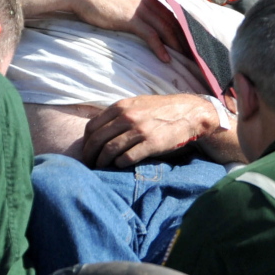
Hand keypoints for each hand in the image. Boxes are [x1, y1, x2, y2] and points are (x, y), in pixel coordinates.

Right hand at [69, 0, 188, 61]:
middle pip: (172, 20)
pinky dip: (160, 48)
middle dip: (184, 36)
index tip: (186, 37)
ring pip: (166, 28)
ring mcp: (140, 8)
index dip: (180, 25)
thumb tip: (136, 8)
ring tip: (185, 57)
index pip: (169, 10)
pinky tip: (165, 59)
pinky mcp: (132, 19)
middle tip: (192, 50)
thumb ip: (132, 0)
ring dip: (177, 44)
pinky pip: (151, 35)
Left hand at [82, 94, 219, 168]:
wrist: (188, 113)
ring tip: (101, 169)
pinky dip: (119, 164)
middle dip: (89, 156)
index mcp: (120, 106)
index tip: (87, 152)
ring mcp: (139, 130)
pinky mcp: (151, 144)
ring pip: (109, 150)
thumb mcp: (136, 104)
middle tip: (89, 165)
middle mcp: (127, 116)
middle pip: (97, 140)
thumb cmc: (160, 110)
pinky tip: (119, 166)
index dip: (86, 142)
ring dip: (102, 163)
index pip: (91, 127)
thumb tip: (98, 128)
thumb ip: (118, 114)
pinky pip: (126, 158)